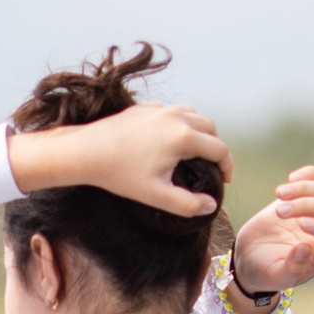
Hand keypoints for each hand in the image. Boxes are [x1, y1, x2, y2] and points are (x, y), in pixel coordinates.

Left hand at [5, 102, 229, 215]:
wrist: (85, 152)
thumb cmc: (120, 175)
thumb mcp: (156, 196)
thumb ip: (188, 204)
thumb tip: (211, 205)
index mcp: (184, 137)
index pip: (219, 149)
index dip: (227, 166)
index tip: (225, 180)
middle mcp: (175, 117)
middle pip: (209, 127)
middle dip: (215, 145)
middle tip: (212, 164)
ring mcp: (158, 109)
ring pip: (191, 114)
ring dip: (199, 130)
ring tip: (195, 149)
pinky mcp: (143, 108)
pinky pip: (169, 111)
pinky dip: (177, 122)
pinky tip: (168, 138)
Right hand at [230, 166, 313, 295]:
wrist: (250, 257)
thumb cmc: (265, 271)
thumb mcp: (276, 276)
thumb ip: (292, 268)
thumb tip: (306, 248)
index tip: (301, 224)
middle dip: (306, 206)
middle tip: (280, 212)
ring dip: (304, 188)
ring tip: (279, 194)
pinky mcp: (304, 198)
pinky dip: (309, 174)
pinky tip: (291, 178)